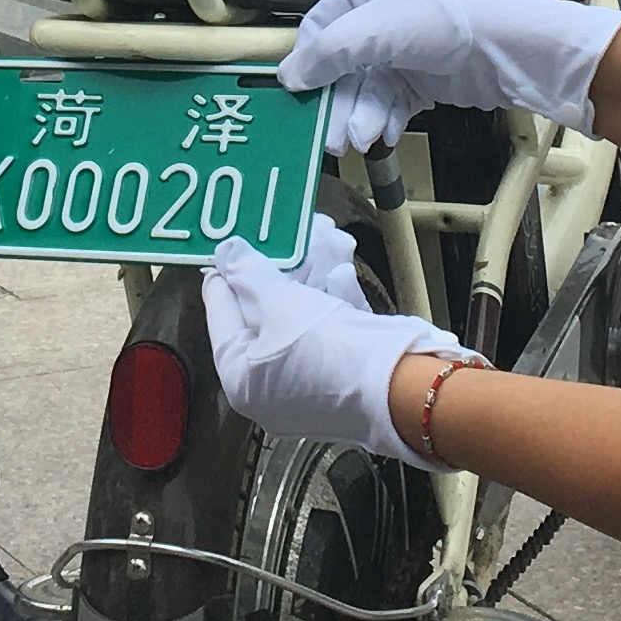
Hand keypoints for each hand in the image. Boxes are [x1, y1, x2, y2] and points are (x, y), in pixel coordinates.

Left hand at [203, 234, 460, 459]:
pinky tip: (342, 271)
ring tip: (325, 236)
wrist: (398, 385)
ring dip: (314, 274)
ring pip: (304, 315)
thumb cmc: (326, 352)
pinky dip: (335, 297)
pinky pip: (331, 327)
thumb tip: (227, 253)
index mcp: (243, 380)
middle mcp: (272, 386)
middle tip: (286, 233)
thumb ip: (250, 275)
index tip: (225, 251)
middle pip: (267, 314)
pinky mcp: (346, 371)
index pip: (223, 321)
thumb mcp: (279, 305)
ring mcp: (311, 381)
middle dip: (283, 268)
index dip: (225, 280)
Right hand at [279, 0, 620, 161]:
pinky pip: (389, 105)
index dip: (309, 62)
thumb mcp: (383, 29)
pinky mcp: (421, 80)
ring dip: (360, 116)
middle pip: (342, 66)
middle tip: (330, 135)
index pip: (322, 26)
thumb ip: (333, 51)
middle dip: (338, 101)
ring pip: (365, 90)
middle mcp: (383, 17)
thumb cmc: (456, 21)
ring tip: (359, 138)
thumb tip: (289, 75)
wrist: (514, 51)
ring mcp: (403, 51)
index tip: (296, 95)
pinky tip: (382, 136)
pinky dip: (383, 121)